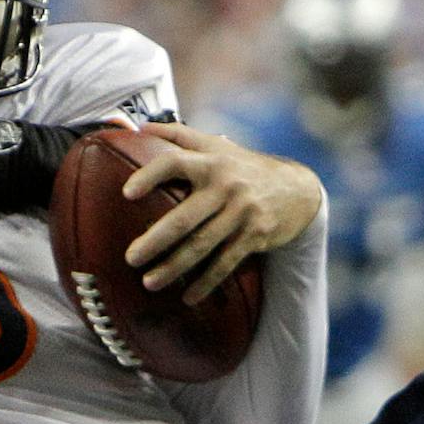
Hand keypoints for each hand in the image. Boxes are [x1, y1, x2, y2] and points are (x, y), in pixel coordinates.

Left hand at [121, 122, 323, 304]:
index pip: (175, 163)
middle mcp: (226, 186)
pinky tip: (188, 297)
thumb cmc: (242, 167)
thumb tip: (140, 126)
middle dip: (156, 240)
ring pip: (202, 245)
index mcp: (211, 161)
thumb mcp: (216, 145)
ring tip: (149, 282)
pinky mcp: (255, 236)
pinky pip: (225, 263)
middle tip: (130, 257)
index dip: (150, 176)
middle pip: (184, 217)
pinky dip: (206, 282)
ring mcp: (242, 213)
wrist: (297, 190)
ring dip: (174, 267)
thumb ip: (179, 135)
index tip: (126, 193)